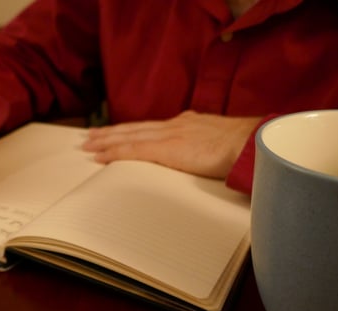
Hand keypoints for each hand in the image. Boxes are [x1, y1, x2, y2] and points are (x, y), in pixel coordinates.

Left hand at [82, 110, 262, 178]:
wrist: (249, 143)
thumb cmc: (243, 147)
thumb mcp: (221, 142)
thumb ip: (208, 148)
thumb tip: (206, 158)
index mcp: (186, 125)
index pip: (151, 128)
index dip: (131, 131)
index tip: (116, 133)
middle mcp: (174, 126)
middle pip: (134, 128)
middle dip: (111, 133)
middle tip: (90, 136)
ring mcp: (169, 136)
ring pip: (128, 136)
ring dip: (106, 141)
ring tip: (87, 145)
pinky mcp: (166, 148)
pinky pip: (133, 150)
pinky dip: (114, 152)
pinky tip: (100, 156)